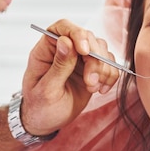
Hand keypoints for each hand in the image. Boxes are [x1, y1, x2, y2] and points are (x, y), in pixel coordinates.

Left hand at [19, 19, 119, 135]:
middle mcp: (64, 49)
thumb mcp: (46, 90)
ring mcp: (79, 59)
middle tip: (90, 82)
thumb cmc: (40, 107)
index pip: (63, 27)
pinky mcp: (92, 69)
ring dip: (103, 69)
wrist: (47, 123)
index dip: (77, 34)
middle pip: (87, 38)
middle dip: (94, 59)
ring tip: (93, 88)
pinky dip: (110, 76)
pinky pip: (109, 64)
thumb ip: (58, 66)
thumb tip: (66, 41)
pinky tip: (100, 90)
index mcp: (46, 50)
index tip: (84, 51)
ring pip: (101, 49)